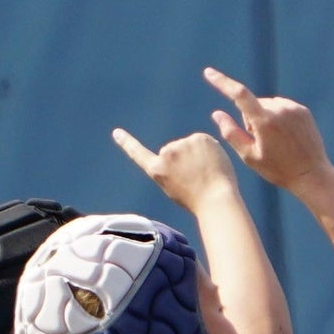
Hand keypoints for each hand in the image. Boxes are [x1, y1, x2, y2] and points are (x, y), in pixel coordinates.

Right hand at [112, 123, 244, 214]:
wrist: (216, 199)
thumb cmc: (198, 200)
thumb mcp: (174, 188)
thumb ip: (171, 169)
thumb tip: (182, 150)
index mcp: (157, 170)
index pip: (138, 153)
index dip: (127, 143)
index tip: (117, 132)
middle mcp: (166, 154)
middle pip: (175, 151)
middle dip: (185, 160)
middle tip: (197, 178)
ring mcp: (182, 144)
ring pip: (190, 146)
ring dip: (198, 155)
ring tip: (206, 173)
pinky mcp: (198, 138)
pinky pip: (203, 141)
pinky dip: (210, 149)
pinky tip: (213, 163)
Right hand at [200, 66, 328, 193]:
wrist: (312, 174)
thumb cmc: (278, 169)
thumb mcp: (249, 156)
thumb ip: (231, 133)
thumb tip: (217, 113)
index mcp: (264, 121)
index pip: (239, 94)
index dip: (222, 82)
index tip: (209, 72)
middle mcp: (280, 109)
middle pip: (253, 105)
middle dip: (251, 119)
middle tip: (263, 142)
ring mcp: (293, 108)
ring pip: (267, 106)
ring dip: (265, 118)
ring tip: (277, 141)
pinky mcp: (303, 111)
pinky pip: (282, 107)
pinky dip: (279, 117)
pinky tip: (286, 136)